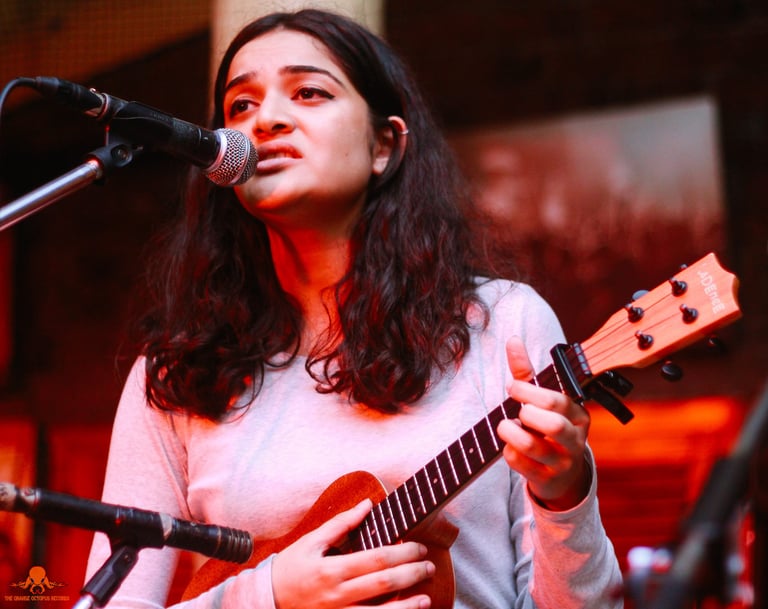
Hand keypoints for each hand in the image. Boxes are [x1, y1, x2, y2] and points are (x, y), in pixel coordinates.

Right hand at [272, 499, 433, 608]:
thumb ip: (341, 523)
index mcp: (332, 569)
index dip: (402, 553)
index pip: (376, 559)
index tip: (419, 547)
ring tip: (426, 598)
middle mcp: (337, 595)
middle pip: (383, 584)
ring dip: (407, 606)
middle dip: (411, 574)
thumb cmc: (290, 568)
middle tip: (429, 565)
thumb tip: (367, 504)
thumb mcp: (311, 541)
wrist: (267, 600)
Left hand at [496, 337, 591, 510]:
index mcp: (577, 414)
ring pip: (535, 447)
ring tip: (505, 426)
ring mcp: (562, 462)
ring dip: (512, 433)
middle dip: (527, 413)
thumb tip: (512, 339)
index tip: (512, 387)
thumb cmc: (547, 427)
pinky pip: (523, 466)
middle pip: (553, 425)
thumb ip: (526, 372)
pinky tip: (509, 446)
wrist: (561, 474)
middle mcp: (574, 439)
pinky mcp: (547, 480)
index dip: (530, 391)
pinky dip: (510, 453)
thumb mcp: (541, 400)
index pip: (558, 400)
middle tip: (516, 410)